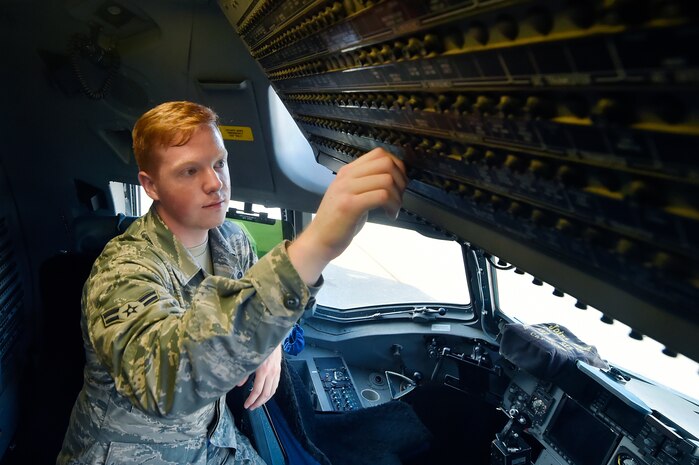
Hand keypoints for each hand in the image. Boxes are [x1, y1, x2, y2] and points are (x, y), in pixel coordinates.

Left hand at [238, 344, 281, 409]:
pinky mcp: (279, 369)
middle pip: (266, 393)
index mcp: (263, 370)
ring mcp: (277, 371)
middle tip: (251, 407)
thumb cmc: (257, 346)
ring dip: (265, 399)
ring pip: (273, 391)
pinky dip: (271, 392)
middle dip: (258, 402)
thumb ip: (244, 372)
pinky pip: (276, 385)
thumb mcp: (249, 358)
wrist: (270, 336)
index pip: (257, 390)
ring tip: (258, 403)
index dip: (251, 400)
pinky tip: (266, 394)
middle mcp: (272, 373)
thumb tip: (239, 385)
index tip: (246, 405)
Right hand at [288, 148, 407, 283]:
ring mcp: (346, 190)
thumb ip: (366, 183)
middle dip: (400, 181)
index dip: (397, 166)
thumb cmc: (338, 221)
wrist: (319, 240)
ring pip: (386, 180)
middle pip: (386, 163)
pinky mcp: (350, 206)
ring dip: (397, 197)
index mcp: (348, 172)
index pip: (379, 154)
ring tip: (393, 209)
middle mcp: (346, 177)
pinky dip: (392, 206)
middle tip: (398, 197)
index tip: (398, 184)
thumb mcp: (350, 195)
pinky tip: (389, 215)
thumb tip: (393, 178)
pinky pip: (381, 196)